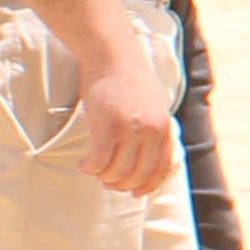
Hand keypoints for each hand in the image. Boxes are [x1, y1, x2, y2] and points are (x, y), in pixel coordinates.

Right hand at [69, 40, 179, 196]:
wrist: (112, 56)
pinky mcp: (108, 127)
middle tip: (108, 183)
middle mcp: (152, 131)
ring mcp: (131, 130)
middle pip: (139, 174)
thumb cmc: (128, 79)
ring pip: (118, 171)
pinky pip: (99, 161)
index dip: (148, 185)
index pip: (162, 168)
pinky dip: (90, 168)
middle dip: (122, 185)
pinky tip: (84, 164)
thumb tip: (146, 154)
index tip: (137, 193)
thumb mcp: (153, 105)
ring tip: (94, 170)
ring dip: (104, 177)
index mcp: (165, 127)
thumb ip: (153, 128)